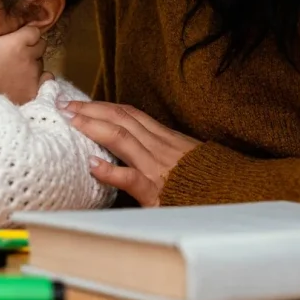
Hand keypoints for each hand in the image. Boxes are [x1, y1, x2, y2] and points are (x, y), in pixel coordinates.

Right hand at [0, 25, 53, 104]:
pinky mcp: (32, 93)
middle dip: (29, 52)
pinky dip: (39, 83)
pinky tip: (25, 86)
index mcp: (16, 40)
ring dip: (32, 67)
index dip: (25, 36)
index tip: (16, 42)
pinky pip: (46, 82)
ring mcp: (32, 75)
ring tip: (14, 76)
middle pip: (39, 48)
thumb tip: (5, 38)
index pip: (34, 31)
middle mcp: (29, 56)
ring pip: (41, 65)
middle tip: (12, 61)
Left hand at [57, 101, 201, 206]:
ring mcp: (157, 168)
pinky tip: (91, 164)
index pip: (129, 114)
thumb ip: (163, 150)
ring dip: (92, 126)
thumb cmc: (210, 183)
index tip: (80, 102)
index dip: (103, 105)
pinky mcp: (156, 192)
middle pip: (120, 118)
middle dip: (90, 109)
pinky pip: (130, 178)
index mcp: (166, 139)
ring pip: (121, 138)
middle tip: (64, 104)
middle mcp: (159, 147)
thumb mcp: (188, 159)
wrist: (235, 198)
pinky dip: (109, 170)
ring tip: (70, 120)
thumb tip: (139, 145)